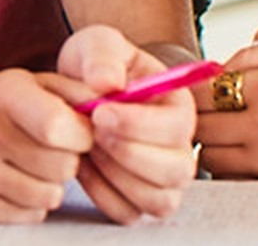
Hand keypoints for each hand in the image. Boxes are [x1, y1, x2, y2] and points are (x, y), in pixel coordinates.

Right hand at [0, 71, 91, 222]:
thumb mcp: (31, 84)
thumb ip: (74, 92)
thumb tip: (112, 107)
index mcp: (2, 93)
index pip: (59, 126)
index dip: (81, 134)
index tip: (78, 131)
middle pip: (61, 166)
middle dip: (68, 160)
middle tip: (52, 149)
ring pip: (50, 195)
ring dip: (51, 183)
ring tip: (31, 164)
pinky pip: (30, 215)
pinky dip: (32, 203)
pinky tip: (15, 181)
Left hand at [57, 26, 198, 222]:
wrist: (79, 86)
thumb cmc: (98, 63)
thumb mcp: (99, 43)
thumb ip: (104, 55)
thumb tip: (108, 83)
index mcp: (177, 105)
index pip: (176, 127)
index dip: (139, 125)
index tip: (100, 113)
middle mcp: (179, 146)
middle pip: (175, 171)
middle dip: (128, 154)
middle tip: (92, 132)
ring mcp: (161, 178)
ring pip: (157, 200)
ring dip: (117, 176)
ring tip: (88, 146)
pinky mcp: (137, 199)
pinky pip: (129, 213)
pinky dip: (103, 194)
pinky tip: (84, 165)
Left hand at [196, 26, 257, 197]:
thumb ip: (255, 49)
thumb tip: (219, 65)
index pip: (201, 93)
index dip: (192, 87)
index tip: (197, 85)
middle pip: (200, 128)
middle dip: (197, 116)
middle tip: (205, 107)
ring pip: (212, 159)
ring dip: (210, 143)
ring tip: (223, 128)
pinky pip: (237, 180)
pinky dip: (230, 167)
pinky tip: (243, 150)